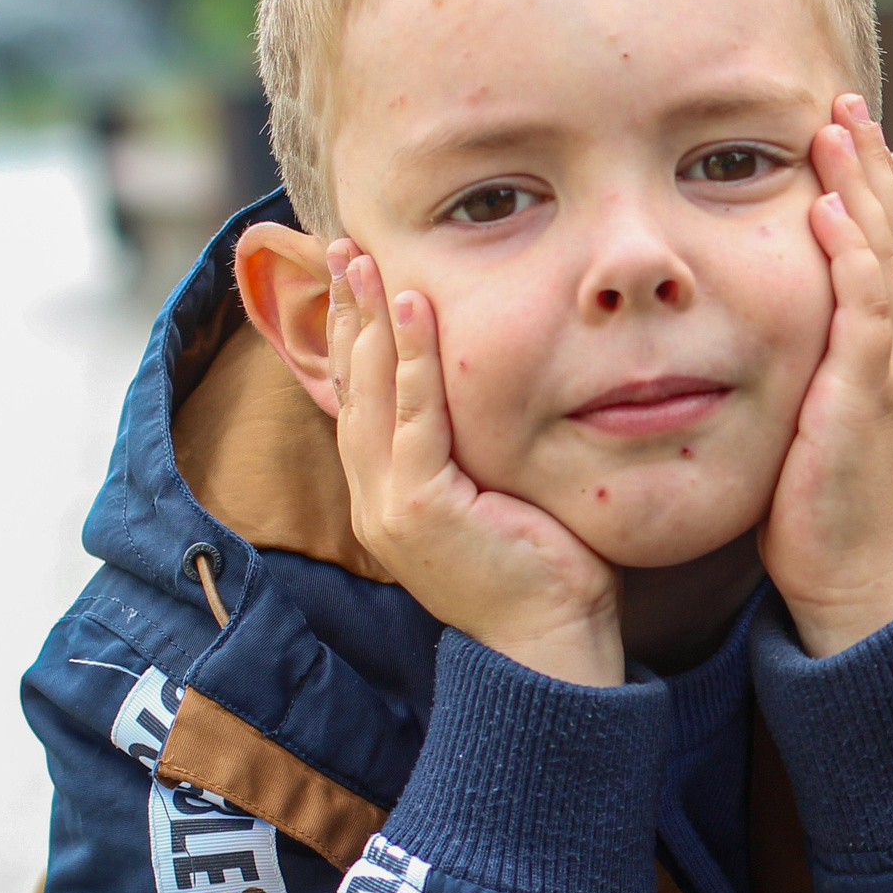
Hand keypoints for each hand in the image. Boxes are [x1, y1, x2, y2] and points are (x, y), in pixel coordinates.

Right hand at [327, 243, 622, 685]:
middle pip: (350, 387)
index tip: (354, 278)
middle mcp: (375, 497)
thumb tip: (506, 398)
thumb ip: (484, 451)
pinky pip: (414, 418)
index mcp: (388, 496)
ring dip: (367, 321)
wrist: (550, 645)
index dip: (352, 337)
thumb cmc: (547, 572)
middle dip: (345, 313)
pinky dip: (412, 360)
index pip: (360, 401)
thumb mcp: (503, 498)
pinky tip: (411, 309)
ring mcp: (390, 504)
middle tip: (342, 247)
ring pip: (371, 394)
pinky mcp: (421, 507)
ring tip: (362, 259)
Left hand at [761, 95, 892, 656]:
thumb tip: (759, 333)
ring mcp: (889, 372)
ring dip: (862, 189)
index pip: (879, 250)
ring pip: (885, 258)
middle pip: (892, 235)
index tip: (836, 130)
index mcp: (883, 355)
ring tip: (838, 129)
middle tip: (841, 102)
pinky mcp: (869, 398)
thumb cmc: (821, 512)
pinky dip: (852, 258)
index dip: (864, 187)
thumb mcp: (812, 423)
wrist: (852, 585)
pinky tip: (830, 213)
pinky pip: (868, 311)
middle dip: (868, 165)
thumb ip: (800, 370)